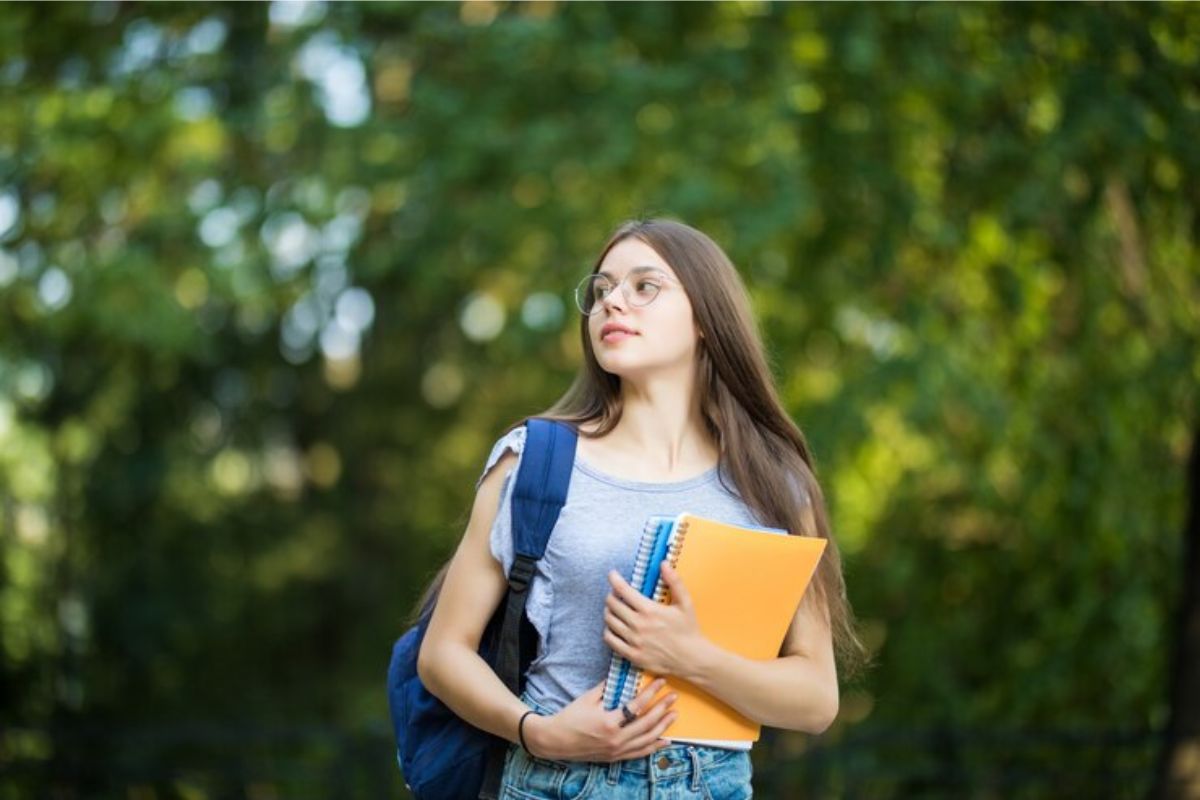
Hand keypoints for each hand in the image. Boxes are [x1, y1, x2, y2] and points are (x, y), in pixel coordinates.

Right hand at [525, 678, 677, 761]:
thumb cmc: (570, 717)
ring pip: (647, 740)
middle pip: (647, 723)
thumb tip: (622, 675)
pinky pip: (640, 753)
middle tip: (673, 697)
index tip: (661, 682)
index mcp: (609, 722)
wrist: (556, 741)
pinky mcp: (615, 757)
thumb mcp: (587, 699)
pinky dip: (654, 747)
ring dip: (663, 727)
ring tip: (673, 715)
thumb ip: (607, 687)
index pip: (637, 705)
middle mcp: (616, 739)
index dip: (651, 693)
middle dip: (662, 709)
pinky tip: (665, 740)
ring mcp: (617, 750)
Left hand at [603, 562, 701, 677]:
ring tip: (614, 609)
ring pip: (610, 621)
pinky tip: (614, 628)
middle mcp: (639, 625)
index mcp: (650, 610)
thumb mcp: (685, 603)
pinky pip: (611, 640)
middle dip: (611, 595)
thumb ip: (674, 582)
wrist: (692, 659)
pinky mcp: (632, 655)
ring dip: (609, 612)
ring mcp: (634, 641)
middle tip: (615, 594)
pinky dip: (608, 631)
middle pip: (612, 605)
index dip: (614, 579)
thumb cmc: (689, 630)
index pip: (623, 590)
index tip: (612, 574)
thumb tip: (664, 564)